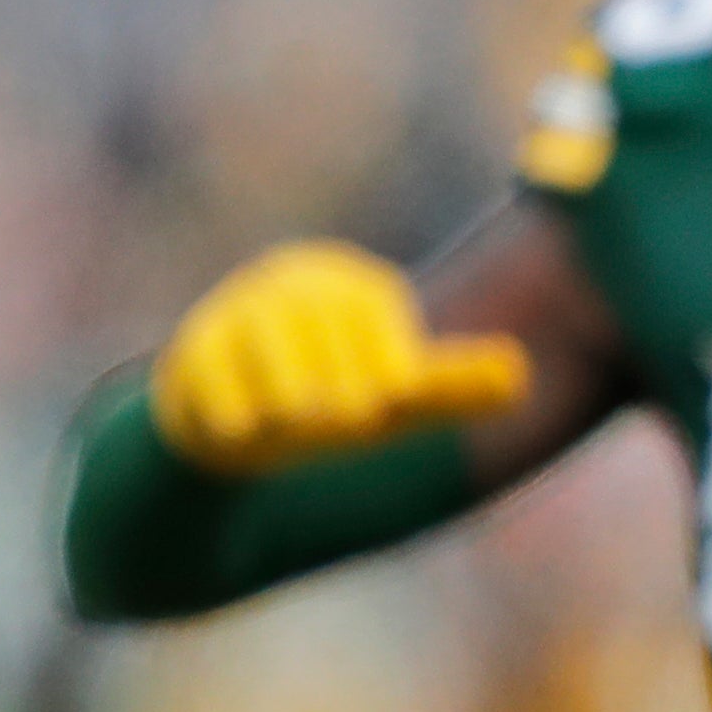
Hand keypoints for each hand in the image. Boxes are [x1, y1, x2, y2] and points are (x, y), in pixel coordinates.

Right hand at [148, 241, 530, 475]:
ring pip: (279, 380)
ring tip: (290, 416)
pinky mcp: (192, 350)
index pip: (384, 344)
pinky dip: (237, 420)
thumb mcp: (399, 399)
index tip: (383, 400)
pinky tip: (240, 427)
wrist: (232, 418)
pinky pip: (224, 398)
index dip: (385, 378)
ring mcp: (238, 311)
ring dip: (290, 411)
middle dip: (339, 402)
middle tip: (338, 416)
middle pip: (333, 365)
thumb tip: (519, 374)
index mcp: (355, 286)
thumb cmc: (334, 400)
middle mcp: (295, 285)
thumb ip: (453, 385)